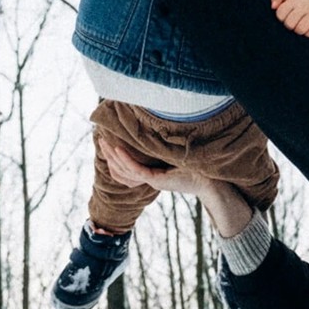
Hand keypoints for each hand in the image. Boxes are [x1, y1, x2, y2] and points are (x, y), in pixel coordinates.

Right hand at [99, 138, 255, 237]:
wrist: (208, 180)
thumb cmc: (193, 166)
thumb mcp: (171, 154)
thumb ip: (159, 146)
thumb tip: (151, 127)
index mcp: (151, 175)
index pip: (124, 170)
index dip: (113, 158)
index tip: (106, 142)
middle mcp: (149, 180)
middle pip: (120, 171)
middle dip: (108, 155)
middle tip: (100, 140)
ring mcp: (152, 181)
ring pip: (125, 171)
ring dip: (113, 156)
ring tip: (105, 143)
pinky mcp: (157, 180)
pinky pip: (136, 170)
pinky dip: (126, 160)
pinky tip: (118, 149)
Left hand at [271, 0, 308, 36]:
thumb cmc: (297, 0)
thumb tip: (273, 6)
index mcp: (293, 0)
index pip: (281, 13)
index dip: (280, 17)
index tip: (285, 16)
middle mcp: (304, 6)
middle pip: (290, 24)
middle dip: (289, 25)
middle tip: (292, 22)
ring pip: (300, 30)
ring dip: (298, 30)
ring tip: (299, 25)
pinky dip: (308, 33)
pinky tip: (307, 28)